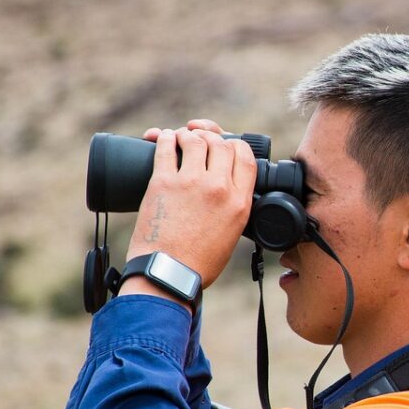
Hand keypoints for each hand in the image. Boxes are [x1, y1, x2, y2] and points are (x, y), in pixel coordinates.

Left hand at [122, 123, 255, 295]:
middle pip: (221, 143)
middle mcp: (218, 188)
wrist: (168, 275)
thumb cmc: (197, 263)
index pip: (245, 156)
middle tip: (200, 141)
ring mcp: (190, 183)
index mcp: (239, 202)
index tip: (226, 147)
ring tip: (182, 138)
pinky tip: (164, 138)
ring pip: (195, 139)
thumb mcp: (231, 234)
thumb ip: (234, 208)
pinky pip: (166, 147)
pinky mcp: (163, 182)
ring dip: (188, 134)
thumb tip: (229, 189)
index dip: (235, 146)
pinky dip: (165, 138)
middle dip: (211, 137)